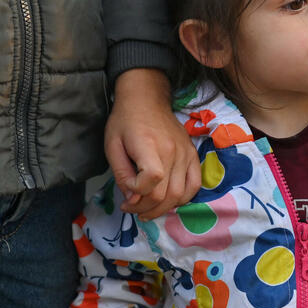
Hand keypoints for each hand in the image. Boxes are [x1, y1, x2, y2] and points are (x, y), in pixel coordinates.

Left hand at [105, 69, 200, 219]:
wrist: (146, 98)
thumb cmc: (125, 121)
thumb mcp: (112, 146)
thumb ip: (121, 174)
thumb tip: (132, 199)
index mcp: (150, 146)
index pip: (151, 180)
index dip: (137, 192)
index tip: (126, 190)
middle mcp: (172, 151)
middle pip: (165, 193)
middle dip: (145, 208)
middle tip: (132, 208)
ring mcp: (186, 153)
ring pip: (180, 194)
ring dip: (163, 209)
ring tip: (148, 209)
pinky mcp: (192, 154)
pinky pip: (195, 184)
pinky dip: (183, 198)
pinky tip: (168, 200)